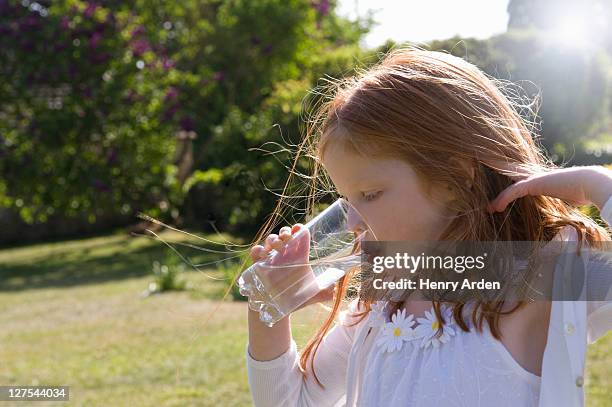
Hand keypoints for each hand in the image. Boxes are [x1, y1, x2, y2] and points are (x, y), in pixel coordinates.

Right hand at [249, 224, 334, 310]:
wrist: (278, 310)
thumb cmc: (297, 299)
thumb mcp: (312, 294)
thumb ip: (325, 292)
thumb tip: (336, 290)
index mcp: (299, 256)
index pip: (300, 236)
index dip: (299, 229)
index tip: (299, 229)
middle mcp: (286, 254)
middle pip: (284, 233)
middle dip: (285, 231)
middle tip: (287, 239)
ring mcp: (272, 258)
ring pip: (270, 239)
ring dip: (274, 239)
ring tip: (278, 248)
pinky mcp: (259, 265)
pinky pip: (256, 252)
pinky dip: (258, 250)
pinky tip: (262, 255)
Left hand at [487, 166, 611, 212]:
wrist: (589, 183)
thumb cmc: (582, 192)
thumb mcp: (567, 199)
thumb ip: (559, 202)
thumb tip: (563, 215)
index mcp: (542, 182)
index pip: (521, 186)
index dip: (510, 193)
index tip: (501, 204)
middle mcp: (535, 178)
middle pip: (512, 185)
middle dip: (500, 195)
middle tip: (490, 207)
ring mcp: (533, 179)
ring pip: (510, 189)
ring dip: (499, 200)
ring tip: (490, 210)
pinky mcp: (532, 183)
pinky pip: (513, 191)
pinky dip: (503, 199)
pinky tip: (497, 208)